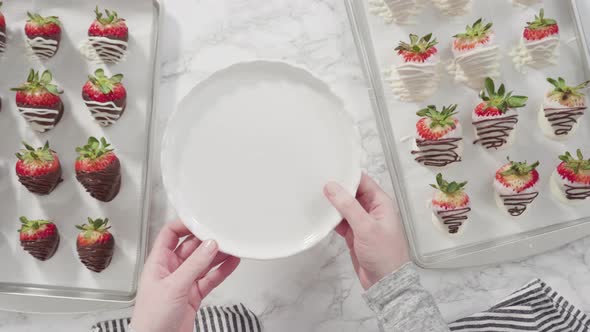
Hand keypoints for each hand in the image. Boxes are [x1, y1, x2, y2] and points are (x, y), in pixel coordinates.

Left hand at [131, 220, 240, 331]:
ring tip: (232, 246)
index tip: (202, 220)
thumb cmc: (150, 321)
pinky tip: (232, 263)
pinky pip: (210, 278)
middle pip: (191, 247)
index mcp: (158, 263)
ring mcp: (184, 283)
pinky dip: (222, 271)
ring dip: (217, 255)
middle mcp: (171, 270)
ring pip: (203, 263)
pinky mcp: (194, 295)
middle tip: (223, 234)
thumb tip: (209, 245)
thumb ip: (194, 265)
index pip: (170, 234)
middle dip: (207, 240)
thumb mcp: (173, 287)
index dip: (185, 225)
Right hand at [324, 174, 409, 289]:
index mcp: (380, 203)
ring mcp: (361, 222)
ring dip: (332, 204)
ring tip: (314, 195)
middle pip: (351, 193)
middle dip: (337, 188)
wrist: (385, 282)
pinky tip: (320, 216)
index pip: (363, 181)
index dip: (347, 175)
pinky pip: (340, 221)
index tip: (330, 169)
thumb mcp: (366, 227)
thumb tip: (332, 187)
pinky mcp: (353, 234)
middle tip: (317, 181)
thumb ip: (348, 206)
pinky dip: (330, 219)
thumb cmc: (384, 254)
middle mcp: (371, 210)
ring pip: (344, 207)